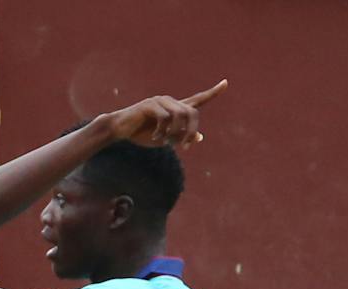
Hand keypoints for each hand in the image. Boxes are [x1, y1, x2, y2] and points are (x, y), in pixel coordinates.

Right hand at [105, 80, 226, 148]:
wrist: (120, 129)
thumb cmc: (143, 134)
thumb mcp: (166, 139)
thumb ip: (182, 136)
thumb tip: (200, 137)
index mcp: (176, 108)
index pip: (198, 99)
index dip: (213, 93)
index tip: (226, 83)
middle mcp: (170, 101)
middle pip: (192, 112)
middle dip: (192, 130)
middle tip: (186, 147)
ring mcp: (160, 101)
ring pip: (180, 115)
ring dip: (176, 133)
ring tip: (166, 142)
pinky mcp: (150, 105)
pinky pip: (165, 118)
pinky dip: (163, 132)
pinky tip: (156, 138)